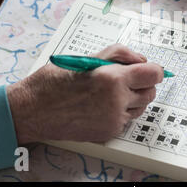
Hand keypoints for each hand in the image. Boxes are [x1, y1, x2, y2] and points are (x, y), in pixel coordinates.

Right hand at [6, 44, 163, 143]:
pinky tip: (102, 105)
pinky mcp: (108, 132)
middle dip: (142, 83)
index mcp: (112, 79)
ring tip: (110, 92)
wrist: (32, 110)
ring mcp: (113, 120)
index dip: (154, 70)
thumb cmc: (54, 81)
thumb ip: (119, 54)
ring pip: (141, 107)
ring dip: (133, 98)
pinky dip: (121, 111)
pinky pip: (126, 120)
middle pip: (150, 92)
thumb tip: (142, 59)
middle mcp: (116, 101)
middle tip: (124, 78)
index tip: (149, 69)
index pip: (154, 75)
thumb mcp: (86, 57)